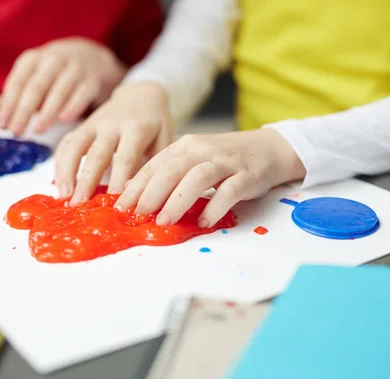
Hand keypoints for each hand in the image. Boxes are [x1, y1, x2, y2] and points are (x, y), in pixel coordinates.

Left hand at [0, 38, 126, 134]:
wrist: (93, 57)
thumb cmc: (56, 72)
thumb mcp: (34, 76)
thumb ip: (17, 92)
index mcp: (33, 59)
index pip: (17, 82)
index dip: (9, 104)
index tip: (3, 125)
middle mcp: (53, 60)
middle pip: (36, 87)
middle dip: (24, 111)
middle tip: (16, 131)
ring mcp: (74, 69)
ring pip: (59, 91)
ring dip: (47, 111)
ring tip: (38, 130)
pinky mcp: (92, 80)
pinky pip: (81, 94)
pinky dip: (73, 106)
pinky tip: (64, 119)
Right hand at [54, 81, 173, 202]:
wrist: (141, 94)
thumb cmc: (155, 125)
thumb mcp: (163, 140)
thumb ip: (151, 164)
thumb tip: (131, 190)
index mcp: (137, 128)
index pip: (126, 157)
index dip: (118, 180)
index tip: (113, 202)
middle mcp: (112, 125)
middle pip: (97, 154)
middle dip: (87, 180)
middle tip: (79, 203)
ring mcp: (94, 124)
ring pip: (75, 146)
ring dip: (66, 172)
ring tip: (64, 197)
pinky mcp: (82, 126)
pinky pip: (66, 144)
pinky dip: (60, 164)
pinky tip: (59, 186)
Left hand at [113, 128, 305, 227]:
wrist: (269, 148)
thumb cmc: (225, 159)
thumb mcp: (193, 159)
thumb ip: (168, 172)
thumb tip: (135, 192)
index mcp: (185, 146)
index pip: (155, 165)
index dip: (136, 186)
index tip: (120, 206)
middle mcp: (202, 150)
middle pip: (171, 170)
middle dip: (151, 193)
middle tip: (138, 215)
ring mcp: (225, 161)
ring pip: (197, 178)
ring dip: (178, 200)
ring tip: (165, 221)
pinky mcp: (246, 175)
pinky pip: (229, 191)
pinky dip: (215, 207)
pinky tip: (204, 222)